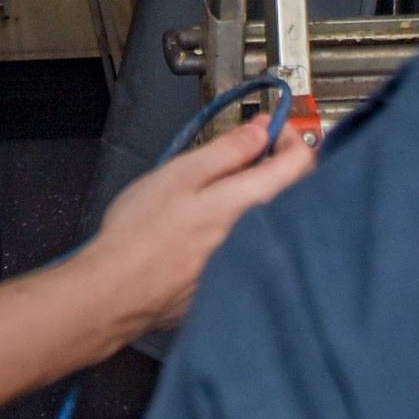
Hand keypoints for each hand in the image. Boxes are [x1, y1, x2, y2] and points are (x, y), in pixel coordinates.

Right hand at [85, 117, 314, 335]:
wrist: (117, 290)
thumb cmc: (142, 232)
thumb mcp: (182, 173)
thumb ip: (228, 149)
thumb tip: (263, 130)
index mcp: (250, 203)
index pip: (301, 162)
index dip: (288, 135)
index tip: (269, 127)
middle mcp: (260, 235)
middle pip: (294, 190)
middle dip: (276, 162)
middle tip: (245, 149)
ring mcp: (250, 261)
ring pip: (274, 217)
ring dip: (258, 193)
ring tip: (223, 185)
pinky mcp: (235, 279)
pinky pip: (256, 243)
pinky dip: (244, 223)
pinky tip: (212, 224)